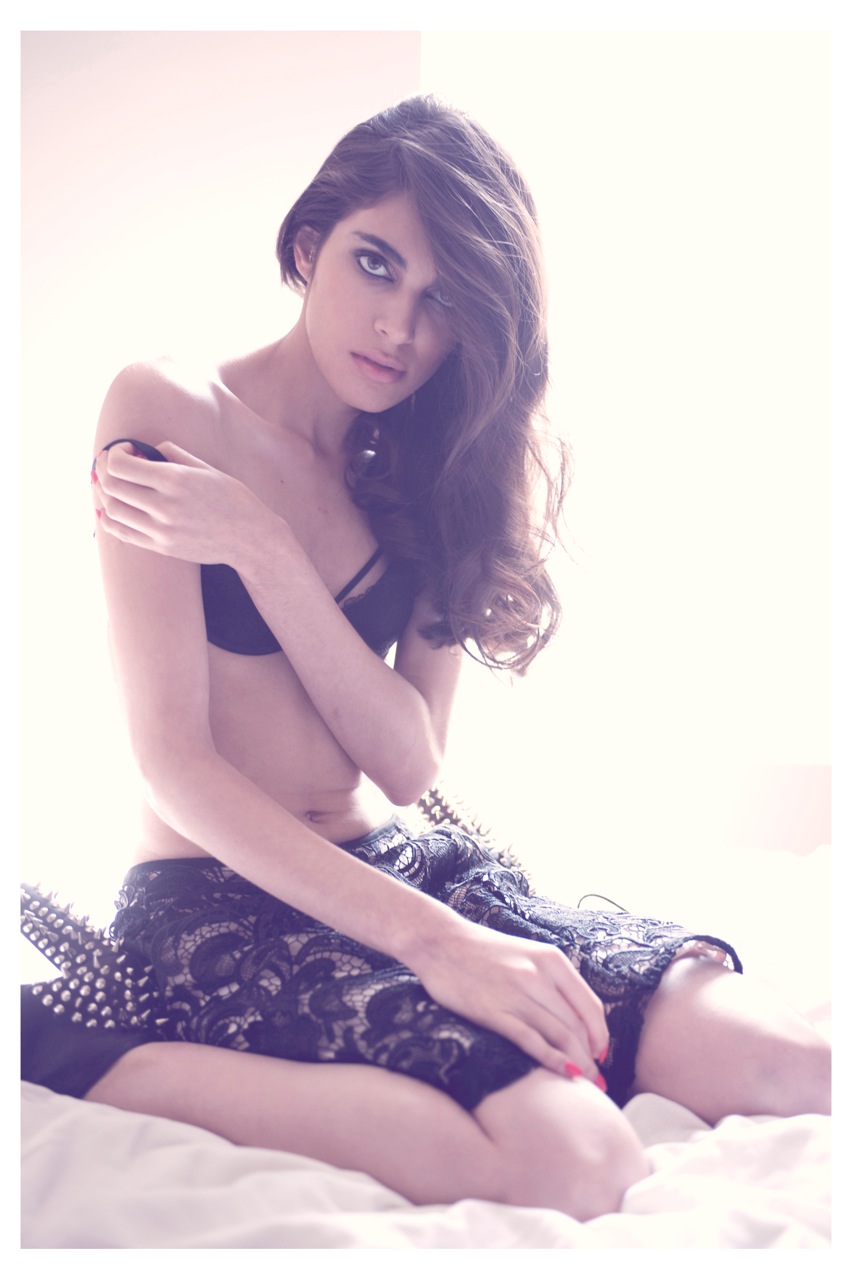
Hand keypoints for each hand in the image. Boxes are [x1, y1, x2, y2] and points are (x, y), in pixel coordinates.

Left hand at [92, 440, 279, 567]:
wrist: (250, 538)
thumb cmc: (232, 498)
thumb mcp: (207, 468)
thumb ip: (173, 454)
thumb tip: (145, 451)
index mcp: (176, 480)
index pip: (120, 465)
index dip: (114, 454)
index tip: (124, 450)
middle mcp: (165, 506)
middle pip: (111, 486)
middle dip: (103, 470)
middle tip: (110, 465)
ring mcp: (162, 530)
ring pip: (112, 510)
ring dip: (104, 494)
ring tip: (112, 486)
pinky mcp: (162, 547)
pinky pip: (122, 533)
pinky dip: (108, 518)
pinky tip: (109, 509)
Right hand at [411, 919, 608, 1083]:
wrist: (440, 941)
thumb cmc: (484, 951)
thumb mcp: (527, 954)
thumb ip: (552, 980)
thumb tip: (576, 1017)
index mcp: (551, 960)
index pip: (591, 1006)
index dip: (601, 1036)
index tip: (601, 1055)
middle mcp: (538, 975)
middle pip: (578, 1026)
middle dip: (592, 1057)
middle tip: (596, 1079)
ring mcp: (516, 993)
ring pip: (560, 1036)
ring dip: (578, 1064)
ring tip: (585, 1084)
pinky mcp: (493, 1011)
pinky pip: (531, 1041)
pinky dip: (553, 1060)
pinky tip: (564, 1073)